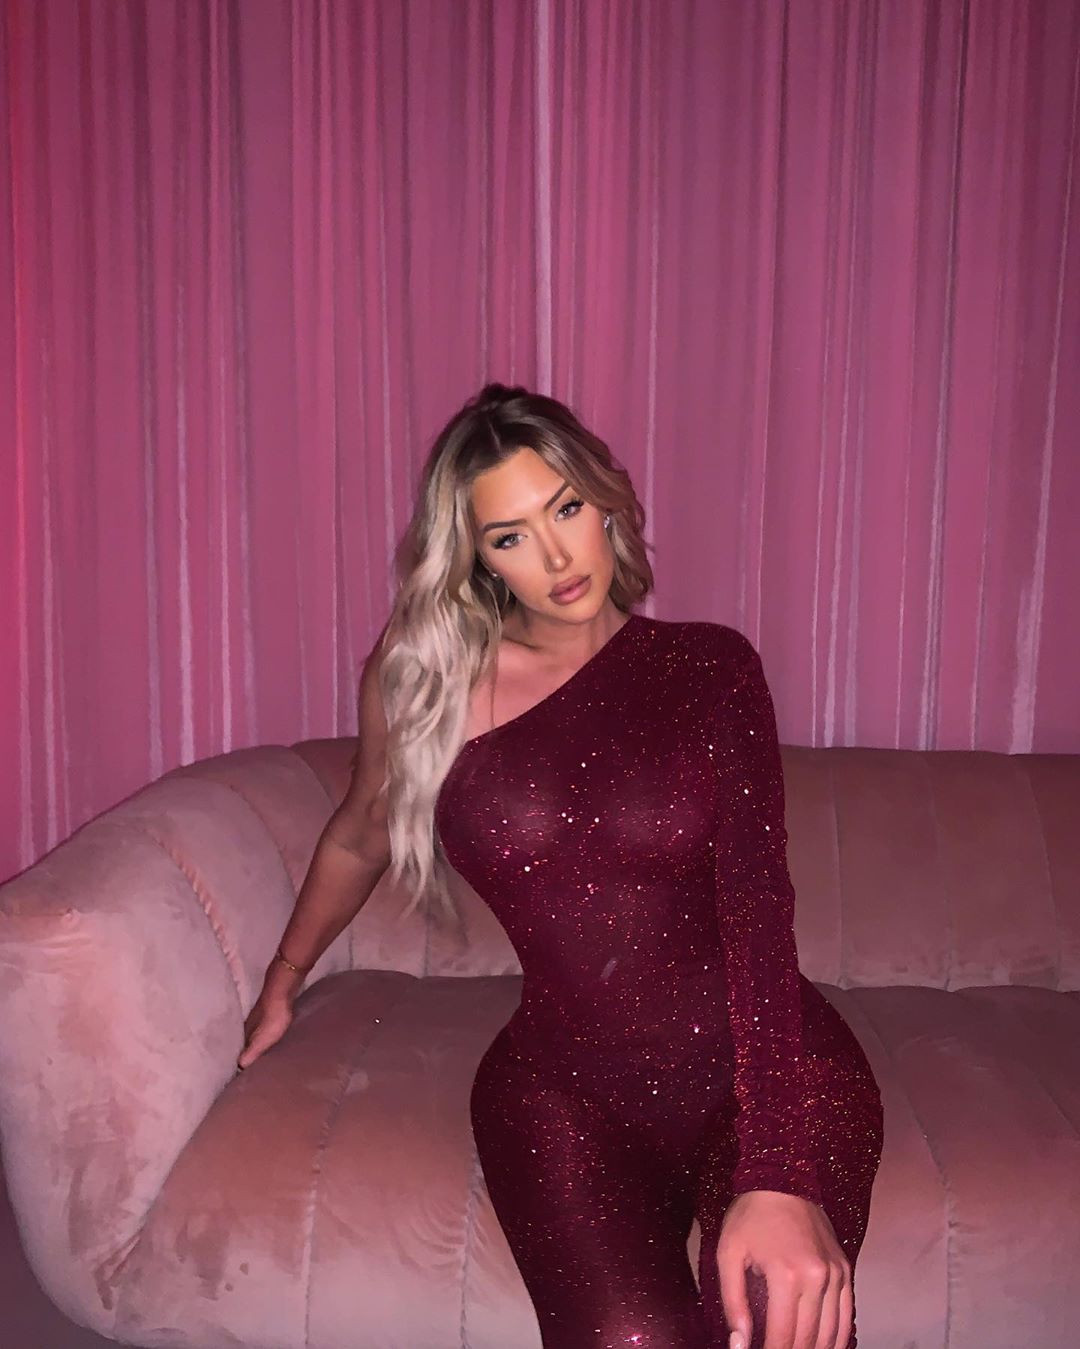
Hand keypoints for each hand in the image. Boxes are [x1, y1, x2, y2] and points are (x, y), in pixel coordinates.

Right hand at [237, 964, 302, 1070]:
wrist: (281, 990)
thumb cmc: (273, 1017)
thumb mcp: (264, 1038)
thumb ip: (253, 1051)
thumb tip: (240, 1067)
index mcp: (243, 1034)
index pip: (236, 1053)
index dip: (237, 1063)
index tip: (238, 1076)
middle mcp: (246, 1027)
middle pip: (242, 1045)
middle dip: (242, 1056)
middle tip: (247, 1070)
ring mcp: (255, 1019)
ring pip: (250, 1037)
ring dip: (251, 1046)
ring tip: (256, 1058)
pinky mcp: (265, 1014)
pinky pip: (259, 1030)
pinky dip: (260, 1037)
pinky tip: (265, 1041)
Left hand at [716, 1189, 851, 1348]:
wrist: (782, 1178)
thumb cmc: (750, 1216)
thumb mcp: (728, 1254)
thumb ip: (733, 1303)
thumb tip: (739, 1344)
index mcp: (787, 1275)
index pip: (782, 1337)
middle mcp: (817, 1277)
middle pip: (807, 1339)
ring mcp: (835, 1273)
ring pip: (831, 1333)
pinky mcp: (844, 1268)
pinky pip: (846, 1314)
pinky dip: (837, 1337)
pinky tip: (824, 1346)